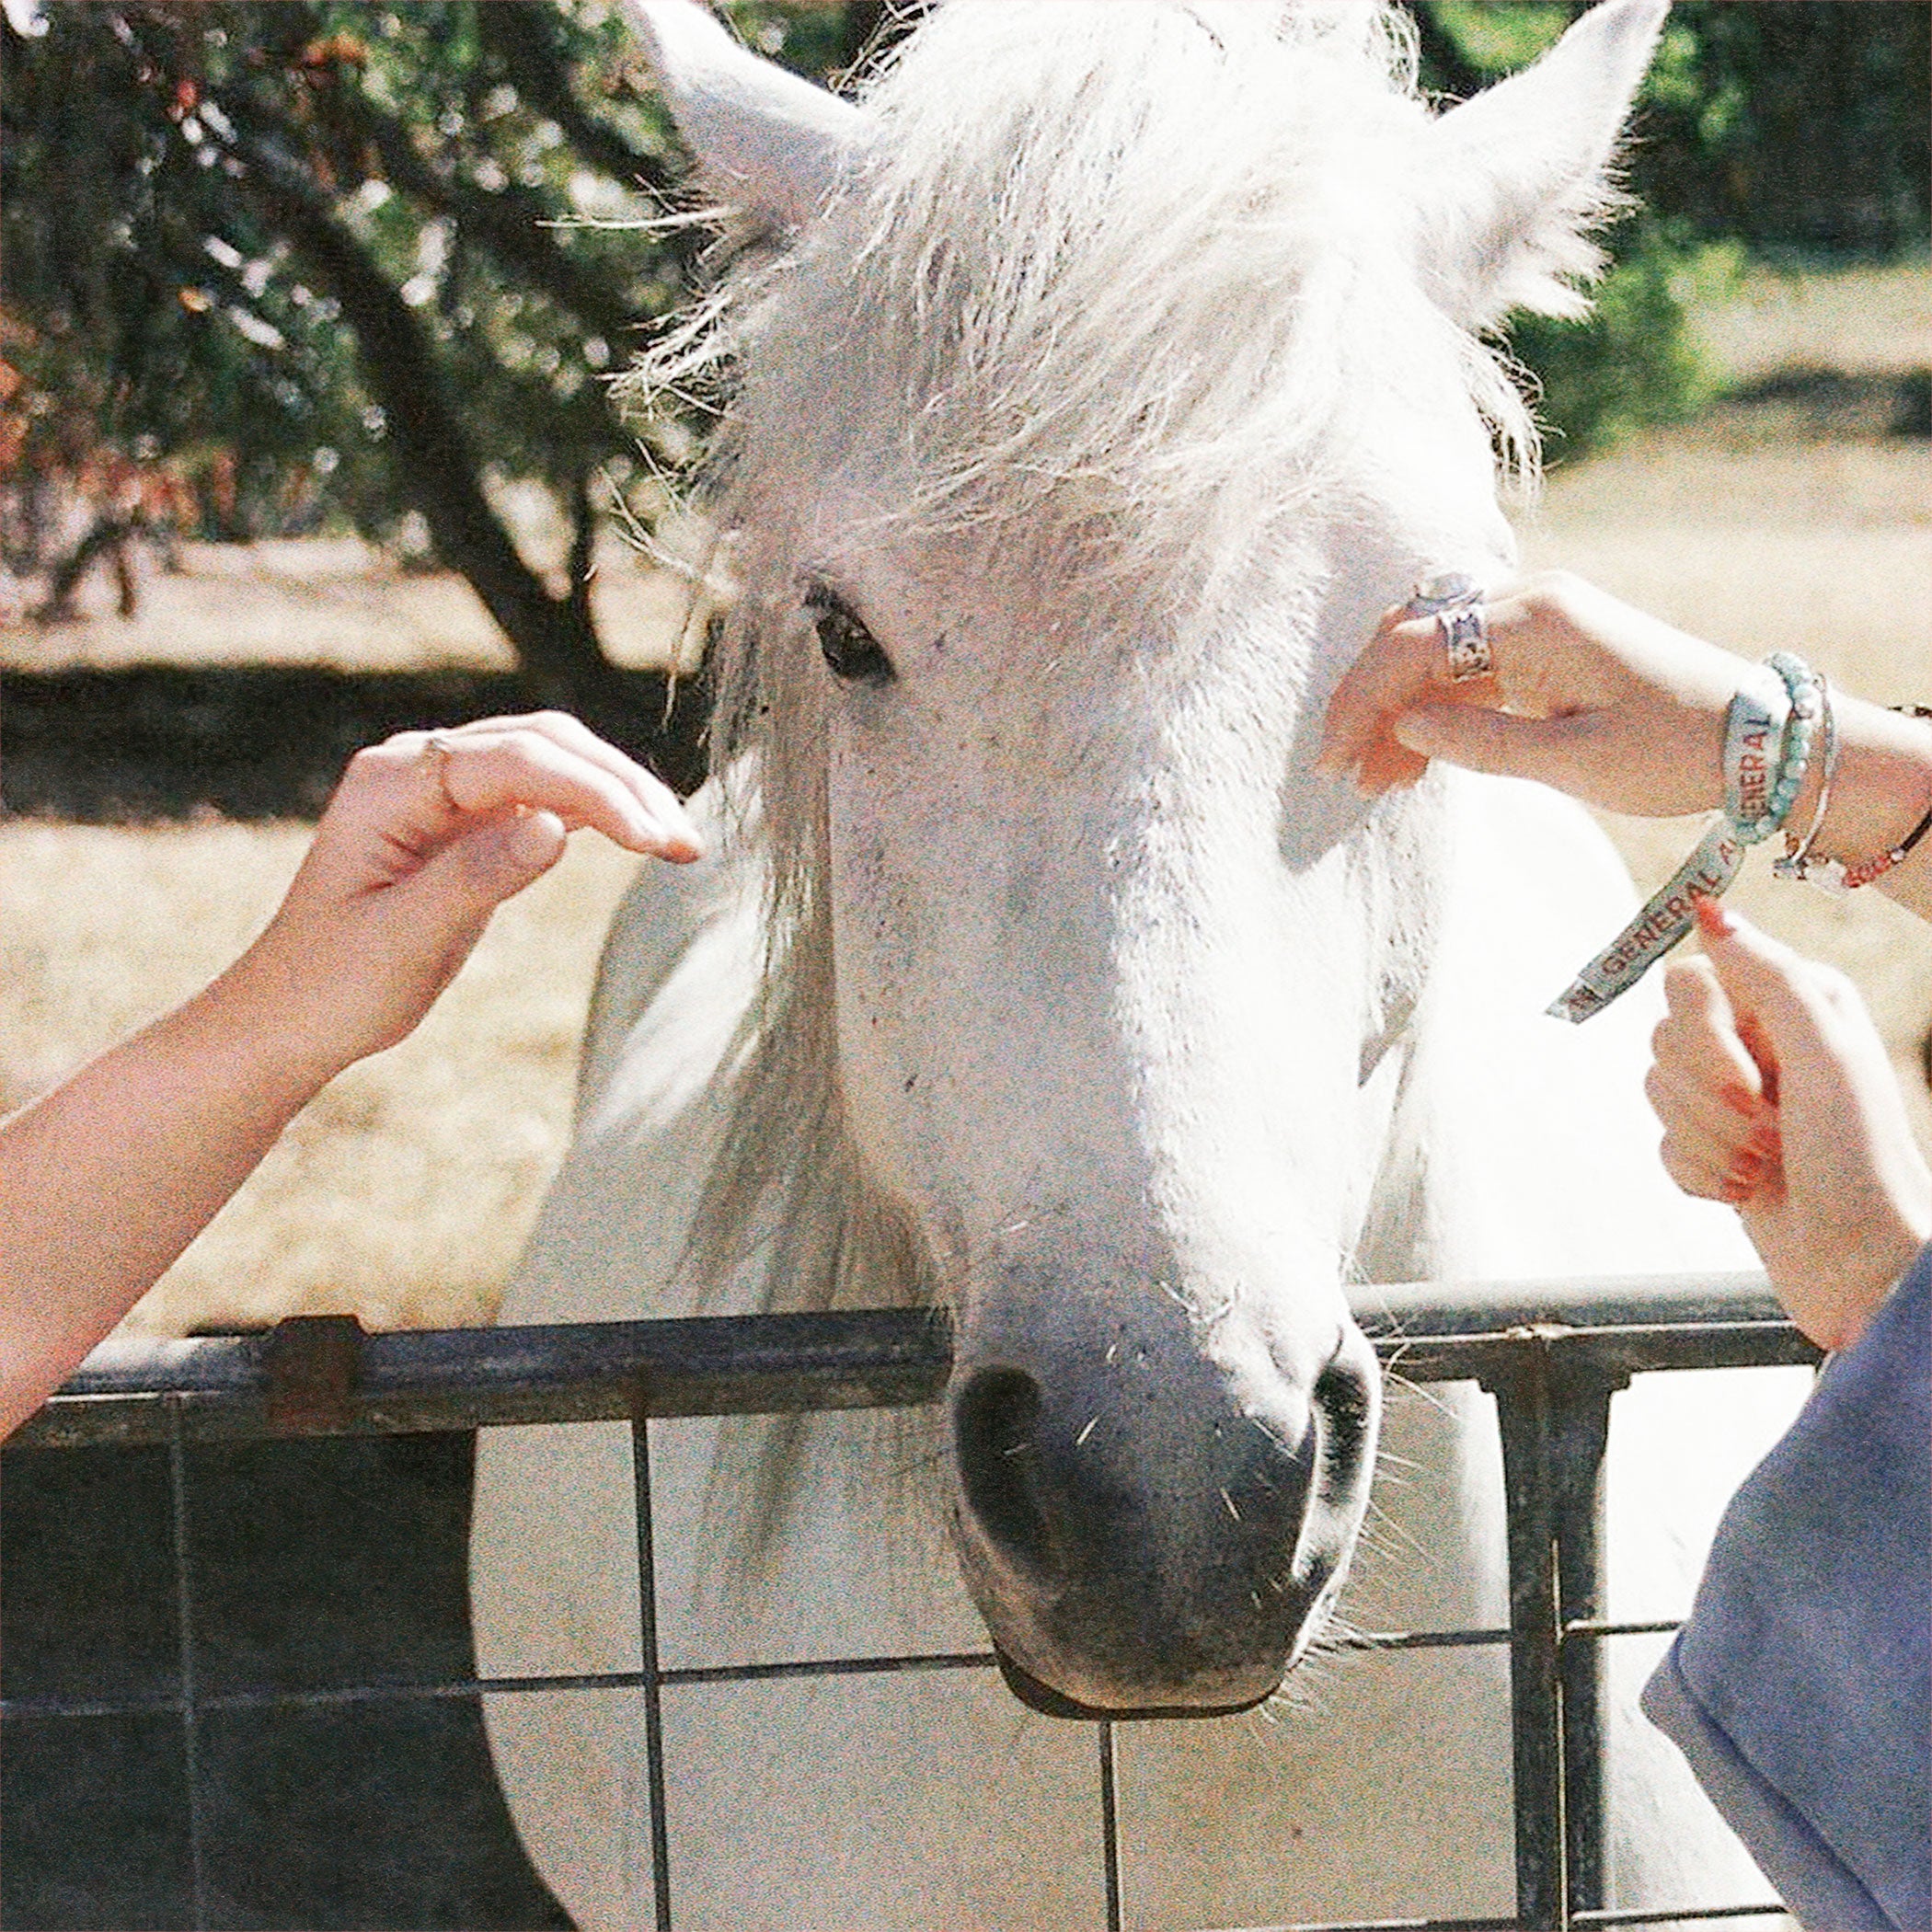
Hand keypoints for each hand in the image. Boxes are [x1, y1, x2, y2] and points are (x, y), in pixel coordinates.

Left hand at [230, 712, 702, 1077]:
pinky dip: (597, 813)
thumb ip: (478, 875)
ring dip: (619, 794)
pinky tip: (641, 839)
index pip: (514, 760)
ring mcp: (441, 791)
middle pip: (543, 743)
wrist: (290, 1019)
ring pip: (552, 761)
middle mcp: (416, 769)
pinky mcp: (466, 821)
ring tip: (678, 843)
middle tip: (683, 842)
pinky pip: (544, 795)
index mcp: (390, 783)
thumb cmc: (333, 986)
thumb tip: (556, 825)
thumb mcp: (404, 940)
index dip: (593, 790)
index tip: (652, 840)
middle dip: (621, 785)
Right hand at [1318, 570, 1752, 812]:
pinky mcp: (1546, 646)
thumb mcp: (1576, 763)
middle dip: (1368, 703)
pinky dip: (1434, 710)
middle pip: (1414, 637)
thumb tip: (1399, 725)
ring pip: (1434, 655)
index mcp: (1539, 620)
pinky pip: (1467, 669)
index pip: (1415, 646)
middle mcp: (1532, 602)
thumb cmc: (1677, 751)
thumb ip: (1480, 742)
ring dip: (1397, 711)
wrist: (1761, 740)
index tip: (1334, 759)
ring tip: (1378, 781)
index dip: (1361, 701)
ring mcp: (1539, 620)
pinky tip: (1414, 759)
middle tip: (1345, 772)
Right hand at [1648, 897, 1930, 1350]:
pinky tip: (1745, 1191)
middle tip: (1768, 1131)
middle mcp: (1761, 1039)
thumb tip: (1707, 909)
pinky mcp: (1712, 1148)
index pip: (1689, 980)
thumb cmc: (1859, 1159)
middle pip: (1665, 1036)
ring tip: (1764, 1168)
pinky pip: (1661, 1142)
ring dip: (1708, 1141)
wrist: (1860, 1264)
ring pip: (1656, 1089)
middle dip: (1708, 1098)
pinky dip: (1700, 1173)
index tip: (1749, 1078)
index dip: (1705, 1033)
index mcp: (1792, 1002)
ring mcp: (1734, 1097)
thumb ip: (1767, 974)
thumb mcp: (1825, 1052)